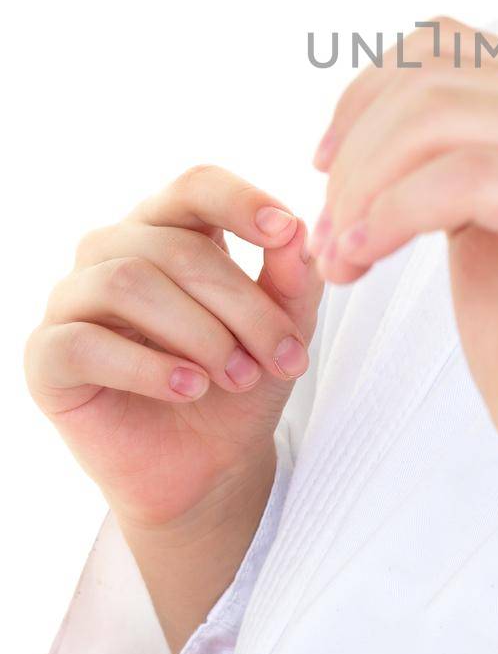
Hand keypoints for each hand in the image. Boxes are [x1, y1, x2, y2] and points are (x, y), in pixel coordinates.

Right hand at [24, 164, 322, 529]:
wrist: (210, 466)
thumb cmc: (242, 382)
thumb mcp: (283, 329)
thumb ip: (291, 278)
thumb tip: (296, 232)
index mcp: (170, 228)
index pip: (196, 187)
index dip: (240, 201)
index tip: (286, 231)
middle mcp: (113, 249)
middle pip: (175, 247)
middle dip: (241, 304)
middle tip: (283, 356)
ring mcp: (72, 298)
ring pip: (128, 282)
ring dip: (198, 333)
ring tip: (238, 376)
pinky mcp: (46, 356)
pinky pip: (85, 342)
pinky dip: (146, 366)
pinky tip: (188, 389)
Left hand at [309, 17, 497, 523]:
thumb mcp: (477, 217)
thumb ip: (448, 148)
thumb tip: (370, 94)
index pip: (443, 42)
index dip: (364, 95)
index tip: (325, 170)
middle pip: (433, 75)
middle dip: (355, 149)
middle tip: (325, 232)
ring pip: (441, 116)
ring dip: (363, 185)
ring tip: (339, 257)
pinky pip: (466, 176)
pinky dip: (391, 215)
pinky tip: (362, 262)